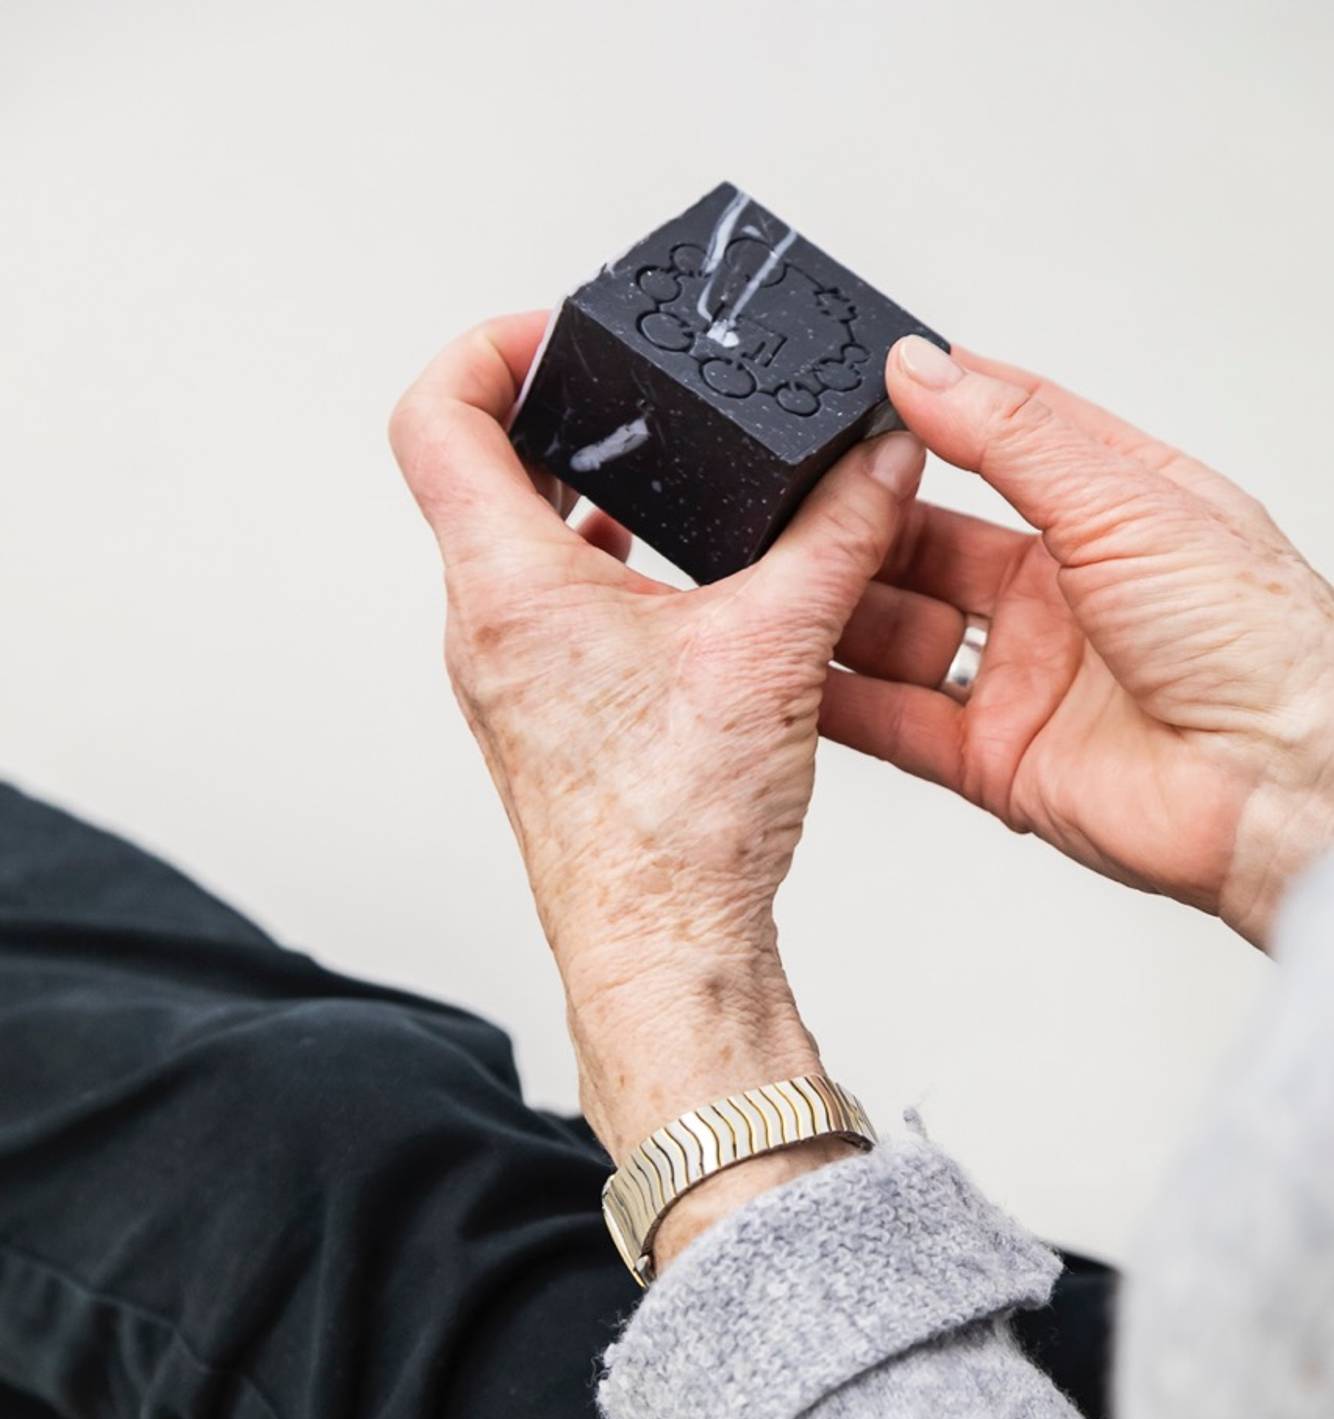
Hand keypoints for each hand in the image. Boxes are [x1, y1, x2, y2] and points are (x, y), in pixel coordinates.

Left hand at [389, 313, 923, 1181]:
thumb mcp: (775, 649)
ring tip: (663, 477)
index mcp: (508, 587)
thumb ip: (835, 535)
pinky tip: (678, 589)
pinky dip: (602, 572)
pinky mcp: (543, 723)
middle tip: (628, 393)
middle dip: (556, 415)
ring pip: (517, 549)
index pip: (438, 414)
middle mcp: (486, 630)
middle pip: (476, 473)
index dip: (490, 345)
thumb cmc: (678, 833)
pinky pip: (550, 613)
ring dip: (583, 497)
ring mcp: (507, 681)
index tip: (562, 335)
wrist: (662, 955)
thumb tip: (879, 461)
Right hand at [824, 336, 1333, 947]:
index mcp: (1114, 510)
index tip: (860, 387)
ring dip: (845, 606)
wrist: (1276, 787)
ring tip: (784, 576)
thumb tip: (924, 368)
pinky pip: (895, 723)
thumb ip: (1013, 437)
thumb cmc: (1257, 645)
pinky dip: (841, 701)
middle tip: (805, 497)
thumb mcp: (1128, 501)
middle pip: (934, 540)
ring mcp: (1027, 676)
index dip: (933, 410)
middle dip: (868, 518)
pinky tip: (792, 667)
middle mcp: (1065, 593)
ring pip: (905, 629)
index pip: (1005, 438)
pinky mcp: (994, 758)